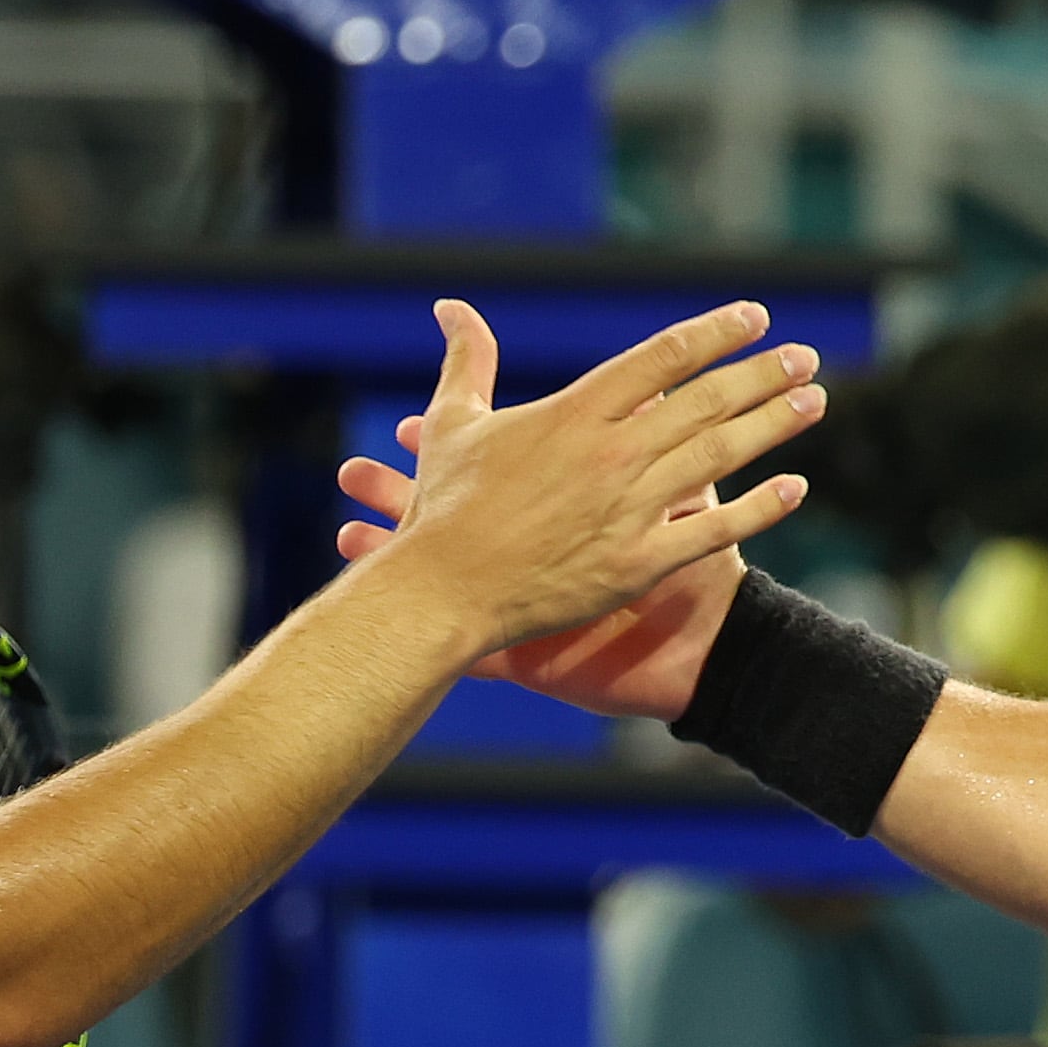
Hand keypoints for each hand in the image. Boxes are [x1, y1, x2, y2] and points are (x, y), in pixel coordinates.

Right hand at [328, 298, 821, 669]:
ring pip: (721, 455)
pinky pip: (714, 531)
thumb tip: (451, 307)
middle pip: (708, 401)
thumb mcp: (452, 423)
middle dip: (763, 374)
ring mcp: (630, 508)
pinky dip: (760, 509)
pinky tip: (796, 488)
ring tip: (814, 401)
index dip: (715, 333)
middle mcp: (613, 453)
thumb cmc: (444, 509)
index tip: (755, 318)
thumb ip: (467, 359)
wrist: (444, 591)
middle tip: (805, 357)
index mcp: (576, 411)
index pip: (664, 357)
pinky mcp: (639, 563)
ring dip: (774, 425)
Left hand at [339, 428, 747, 719]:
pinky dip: (427, 638)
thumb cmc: (691, 572)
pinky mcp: (533, 659)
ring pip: (453, 581)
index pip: (495, 466)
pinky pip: (471, 649)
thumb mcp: (677, 497)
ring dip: (397, 556)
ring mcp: (532, 605)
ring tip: (344, 537)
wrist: (703, 650)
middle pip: (460, 516)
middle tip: (348, 472)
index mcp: (572, 501)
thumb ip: (648, 434)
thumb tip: (643, 387)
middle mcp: (542, 548)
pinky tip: (381, 619)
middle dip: (406, 492)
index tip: (400, 428)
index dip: (450, 447)